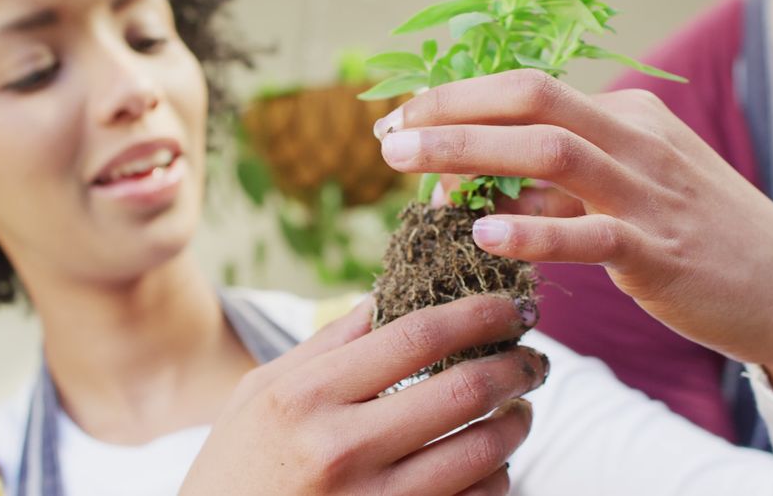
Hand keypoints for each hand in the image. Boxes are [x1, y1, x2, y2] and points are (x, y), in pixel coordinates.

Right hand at [180, 295, 545, 494]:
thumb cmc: (238, 466)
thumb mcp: (261, 393)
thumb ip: (327, 344)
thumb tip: (391, 295)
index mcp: (305, 395)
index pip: (417, 336)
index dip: (479, 314)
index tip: (512, 307)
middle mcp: (339, 447)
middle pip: (462, 391)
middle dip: (516, 368)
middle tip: (535, 360)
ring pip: (480, 453)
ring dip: (516, 425)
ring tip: (520, 410)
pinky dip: (498, 478)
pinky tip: (493, 463)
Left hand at [374, 69, 772, 396]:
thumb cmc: (694, 239)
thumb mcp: (624, 195)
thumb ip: (557, 188)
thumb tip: (476, 191)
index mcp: (626, 117)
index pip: (529, 90)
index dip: (459, 100)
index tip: (404, 122)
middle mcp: (635, 139)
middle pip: (533, 102)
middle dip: (452, 113)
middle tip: (391, 138)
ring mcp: (649, 191)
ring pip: (552, 151)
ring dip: (473, 155)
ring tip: (413, 172)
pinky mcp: (658, 249)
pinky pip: (588, 233)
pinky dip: (534, 230)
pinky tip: (485, 236)